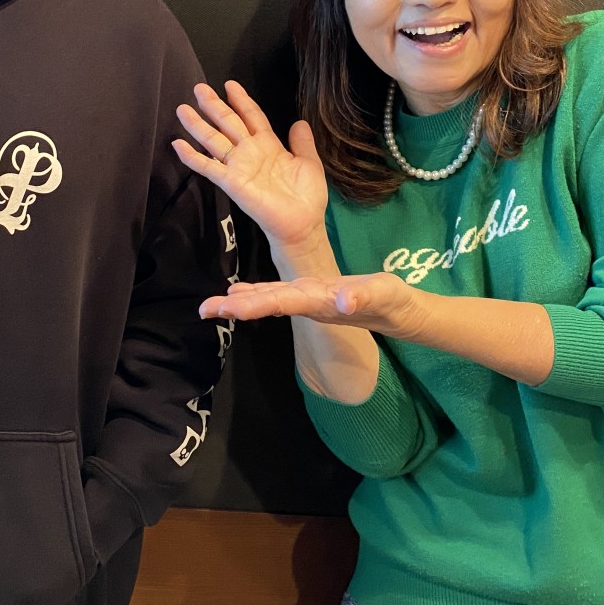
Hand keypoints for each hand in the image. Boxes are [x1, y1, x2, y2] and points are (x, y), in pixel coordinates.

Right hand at [173, 80, 327, 252]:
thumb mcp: (309, 163)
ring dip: (198, 125)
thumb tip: (299, 122)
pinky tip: (178, 144)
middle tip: (198, 88)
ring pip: (214, 140)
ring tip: (182, 109)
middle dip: (213, 105)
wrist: (301, 224)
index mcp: (269, 145)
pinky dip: (192, 157)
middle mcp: (250, 152)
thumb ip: (302, 142)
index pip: (251, 117)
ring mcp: (238, 166)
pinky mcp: (231, 182)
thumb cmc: (307, 196)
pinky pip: (208, 167)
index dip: (241, 100)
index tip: (229, 84)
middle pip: (228, 123)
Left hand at [199, 272, 427, 341]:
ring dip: (239, 302)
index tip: (226, 309)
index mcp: (318, 301)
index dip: (252, 305)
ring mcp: (308, 299)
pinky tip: (238, 293)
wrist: (399, 312)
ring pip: (268, 299)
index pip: (280, 302)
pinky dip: (256, 293)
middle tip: (203, 310)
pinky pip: (278, 294)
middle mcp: (307, 302)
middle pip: (266, 304)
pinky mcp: (311, 294)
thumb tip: (345, 301)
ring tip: (212, 304)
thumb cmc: (392, 301)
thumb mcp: (383, 294)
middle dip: (234, 308)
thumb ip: (364, 296)